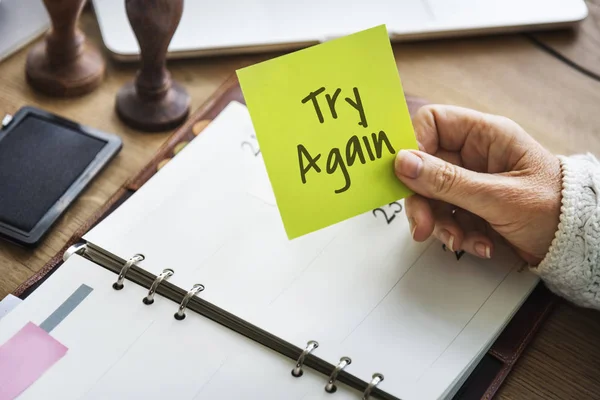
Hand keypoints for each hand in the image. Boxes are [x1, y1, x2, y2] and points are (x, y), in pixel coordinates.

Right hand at [394, 105, 561, 264]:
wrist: (576, 244)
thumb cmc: (555, 209)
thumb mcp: (498, 196)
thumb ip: (447, 181)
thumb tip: (403, 163)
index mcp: (485, 135)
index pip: (432, 123)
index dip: (414, 145)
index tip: (405, 175)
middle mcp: (474, 154)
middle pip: (425, 166)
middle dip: (422, 199)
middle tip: (423, 226)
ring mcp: (471, 181)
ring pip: (431, 195)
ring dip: (439, 223)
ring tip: (459, 241)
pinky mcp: (471, 206)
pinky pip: (447, 215)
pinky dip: (456, 233)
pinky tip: (477, 244)